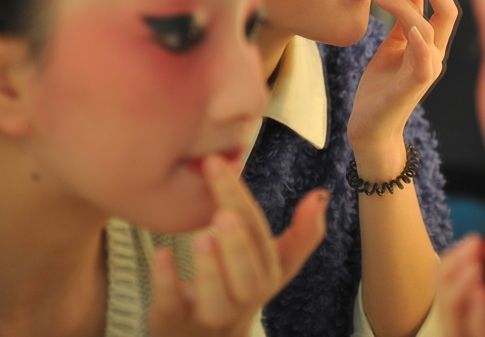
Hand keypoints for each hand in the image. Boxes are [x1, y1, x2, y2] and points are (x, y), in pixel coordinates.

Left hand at [148, 155, 328, 335]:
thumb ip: (302, 234)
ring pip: (217, 302)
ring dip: (211, 268)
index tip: (229, 164)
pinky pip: (172, 308)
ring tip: (202, 235)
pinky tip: (163, 253)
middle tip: (224, 212)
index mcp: (266, 277)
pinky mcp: (173, 324)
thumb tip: (321, 195)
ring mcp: (209, 316)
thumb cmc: (238, 289)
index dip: (248, 206)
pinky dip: (167, 282)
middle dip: (240, 246)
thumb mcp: (273, 266)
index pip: (262, 242)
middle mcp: (243, 300)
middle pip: (250, 279)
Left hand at [347, 0, 457, 169]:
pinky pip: (424, 61)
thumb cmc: (380, 89)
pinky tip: (411, 28)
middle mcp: (434, 56)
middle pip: (447, 14)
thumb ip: (402, 23)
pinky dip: (420, 43)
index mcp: (430, 47)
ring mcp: (426, 71)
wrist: (369, 126)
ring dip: (402, 5)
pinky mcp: (414, 86)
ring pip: (426, 29)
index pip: (444, 10)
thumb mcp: (391, 47)